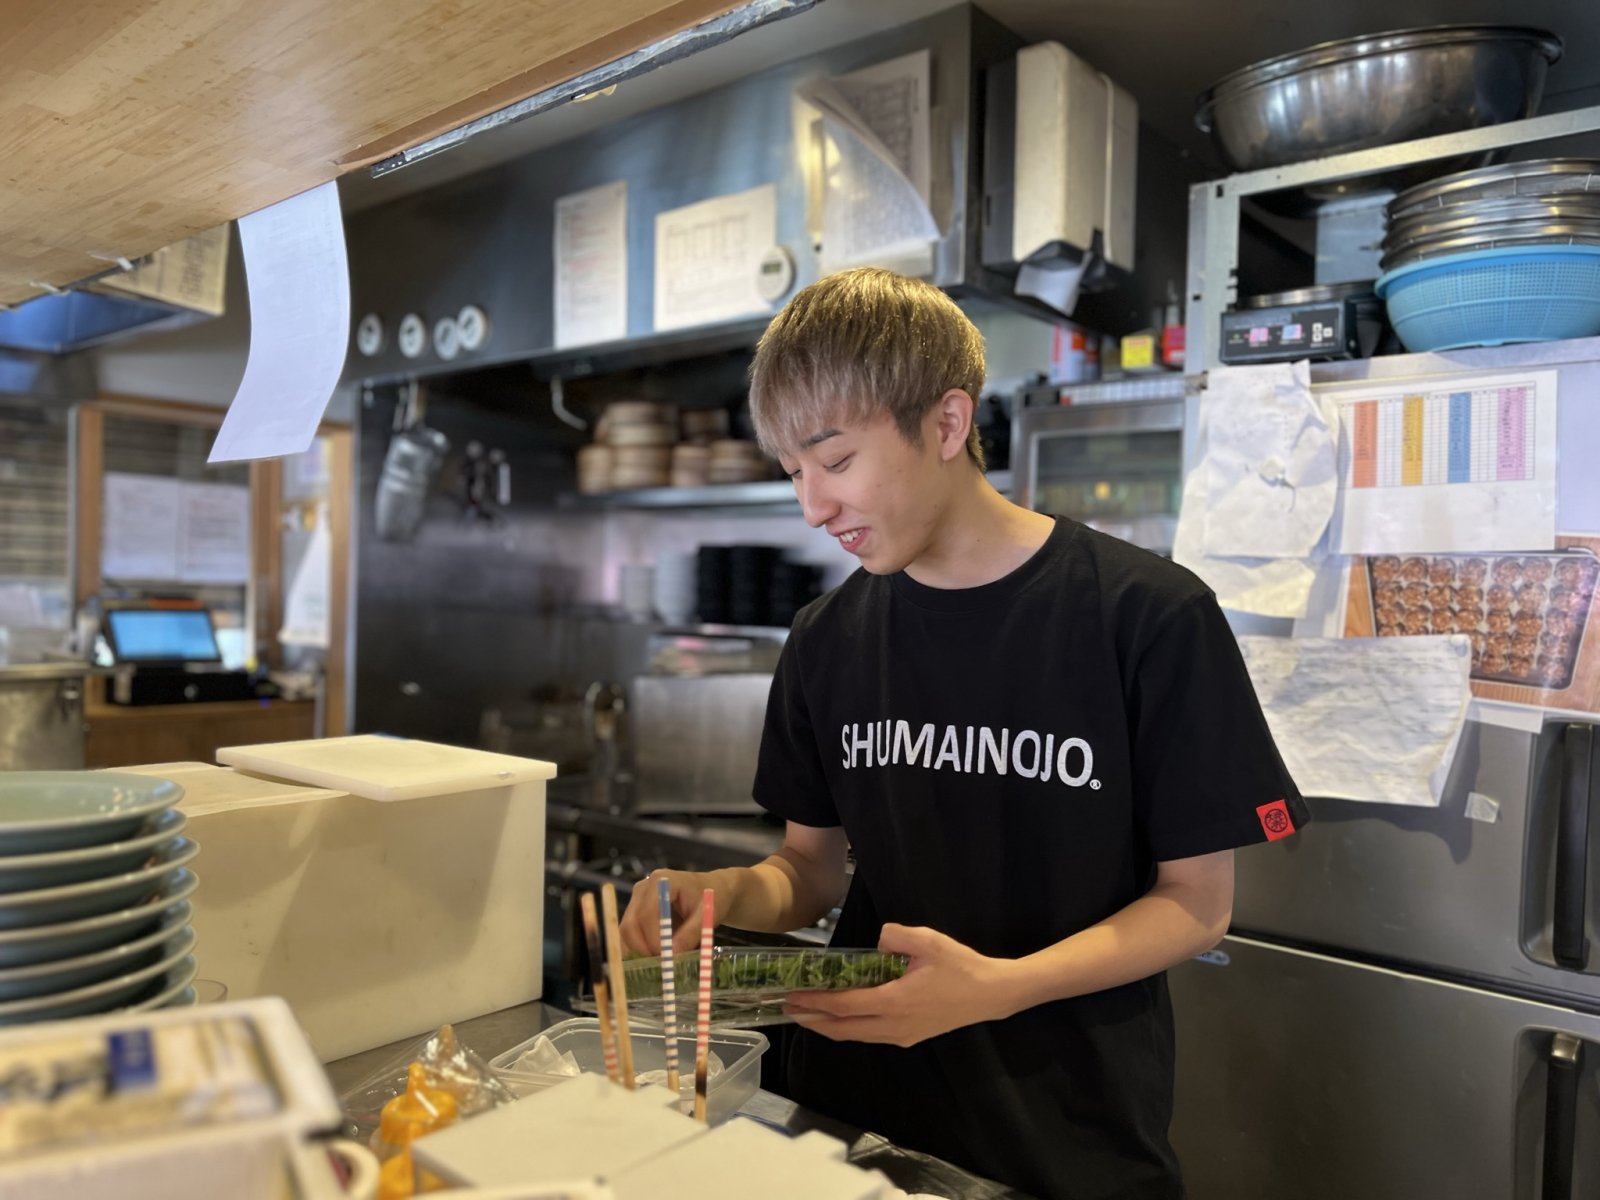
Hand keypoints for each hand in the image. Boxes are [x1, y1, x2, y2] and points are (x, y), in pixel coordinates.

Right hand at [618, 870, 716, 957]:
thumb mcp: (707, 915)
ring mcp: (636, 900)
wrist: (710, 890)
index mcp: (662, 881)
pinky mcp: (634, 912)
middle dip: (643, 948)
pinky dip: (638, 950)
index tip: (666, 957)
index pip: (648, 912)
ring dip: (639, 951)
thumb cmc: (711, 898)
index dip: (653, 938)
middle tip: (662, 965)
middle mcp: (643, 889)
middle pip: (631, 923)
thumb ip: (691, 933)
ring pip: (626, 931)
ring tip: (661, 962)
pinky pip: (629, 935)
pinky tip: (654, 958)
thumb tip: (673, 954)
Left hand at [784, 924, 1022, 1046]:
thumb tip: (878, 940)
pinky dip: (850, 1027)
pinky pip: (870, 1035)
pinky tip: (843, 1017)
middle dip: (813, 1020)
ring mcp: (902, 1035)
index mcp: (894, 1002)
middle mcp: (893, 1026)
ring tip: (809, 1014)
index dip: (816, 1002)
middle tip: (788, 1008)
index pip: (845, 1006)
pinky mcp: (910, 1036)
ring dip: (830, 1027)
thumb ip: (897, 936)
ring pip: (856, 1036)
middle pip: (844, 1029)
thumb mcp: (929, 941)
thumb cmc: (961, 967)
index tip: (793, 996)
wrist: (992, 995)